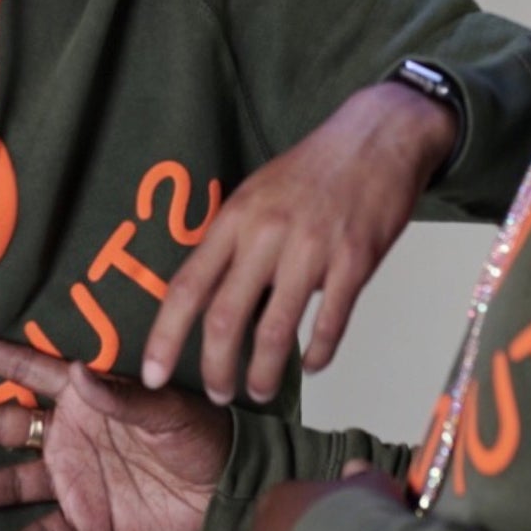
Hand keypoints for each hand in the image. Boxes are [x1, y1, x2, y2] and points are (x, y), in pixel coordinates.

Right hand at [0, 330, 231, 530]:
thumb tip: (78, 372)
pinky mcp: (89, 520)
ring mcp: (74, 480)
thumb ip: (120, 395)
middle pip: (1, 427)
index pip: (27, 371)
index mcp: (83, 399)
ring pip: (13, 485)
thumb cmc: (201, 433)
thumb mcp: (165, 408)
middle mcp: (68, 437)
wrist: (227, 489)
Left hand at [142, 82, 455, 404]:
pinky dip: (319, 352)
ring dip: (265, 372)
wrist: (377, 137)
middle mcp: (267, 235)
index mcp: (235, 218)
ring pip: (277, 329)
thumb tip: (210, 296)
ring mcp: (312, 249)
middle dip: (216, 368)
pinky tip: (313, 364)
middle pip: (226, 318)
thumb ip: (233, 243)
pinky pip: (331, 322)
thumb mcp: (256, 193)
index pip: (188, 286)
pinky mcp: (355, 261)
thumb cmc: (311, 169)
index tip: (153, 373)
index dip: (165, 336)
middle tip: (216, 394)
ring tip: (260, 391)